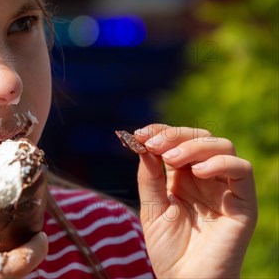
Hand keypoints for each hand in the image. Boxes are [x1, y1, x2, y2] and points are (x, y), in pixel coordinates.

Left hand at [135, 124, 256, 277]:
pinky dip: (220, 163)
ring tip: (171, 160)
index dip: (161, 132)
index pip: (178, 142)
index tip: (140, 134)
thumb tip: (142, 144)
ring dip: (194, 146)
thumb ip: (150, 176)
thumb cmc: (169, 251)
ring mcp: (226, 189)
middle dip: (175, 135)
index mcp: (183, 178)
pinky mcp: (243, 203)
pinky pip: (242, 170)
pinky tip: (197, 172)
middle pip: (201, 138)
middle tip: (153, 144)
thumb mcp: (151, 208)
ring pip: (222, 146)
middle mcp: (206, 179)